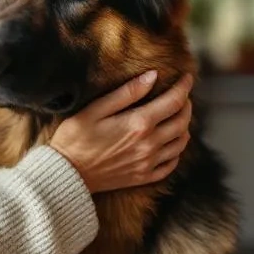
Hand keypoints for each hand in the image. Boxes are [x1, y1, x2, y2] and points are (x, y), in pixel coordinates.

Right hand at [49, 72, 193, 193]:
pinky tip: (169, 143)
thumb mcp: (95, 109)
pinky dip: (176, 150)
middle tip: (181, 94)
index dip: (184, 86)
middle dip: (186, 104)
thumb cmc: (75, 138)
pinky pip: (171, 164)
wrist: (66, 174)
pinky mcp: (143, 177)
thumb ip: (126, 92)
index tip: (187, 77)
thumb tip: (152, 76)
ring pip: (181, 143)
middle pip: (182, 121)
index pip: (174, 101)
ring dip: (184, 127)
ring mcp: (148, 163)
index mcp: (139, 124)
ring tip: (177, 116)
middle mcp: (149, 144)